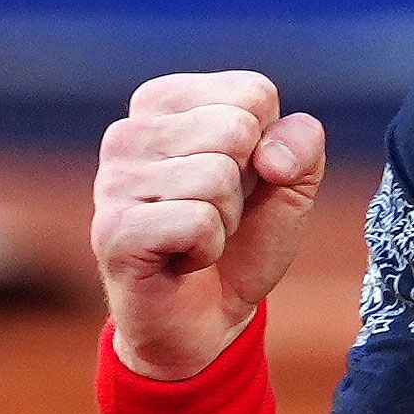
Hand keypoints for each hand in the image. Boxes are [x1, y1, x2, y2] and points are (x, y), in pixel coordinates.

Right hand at [92, 71, 326, 379]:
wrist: (206, 321)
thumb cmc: (243, 241)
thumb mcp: (290, 183)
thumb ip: (302, 144)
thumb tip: (270, 155)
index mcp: (164, 102)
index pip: (253, 92)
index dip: (268, 146)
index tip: (241, 180)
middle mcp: (128, 131)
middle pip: (236, 129)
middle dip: (246, 184)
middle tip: (217, 214)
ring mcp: (112, 180)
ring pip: (217, 177)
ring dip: (226, 221)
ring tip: (197, 237)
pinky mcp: (114, 230)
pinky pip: (197, 222)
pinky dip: (207, 249)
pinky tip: (181, 260)